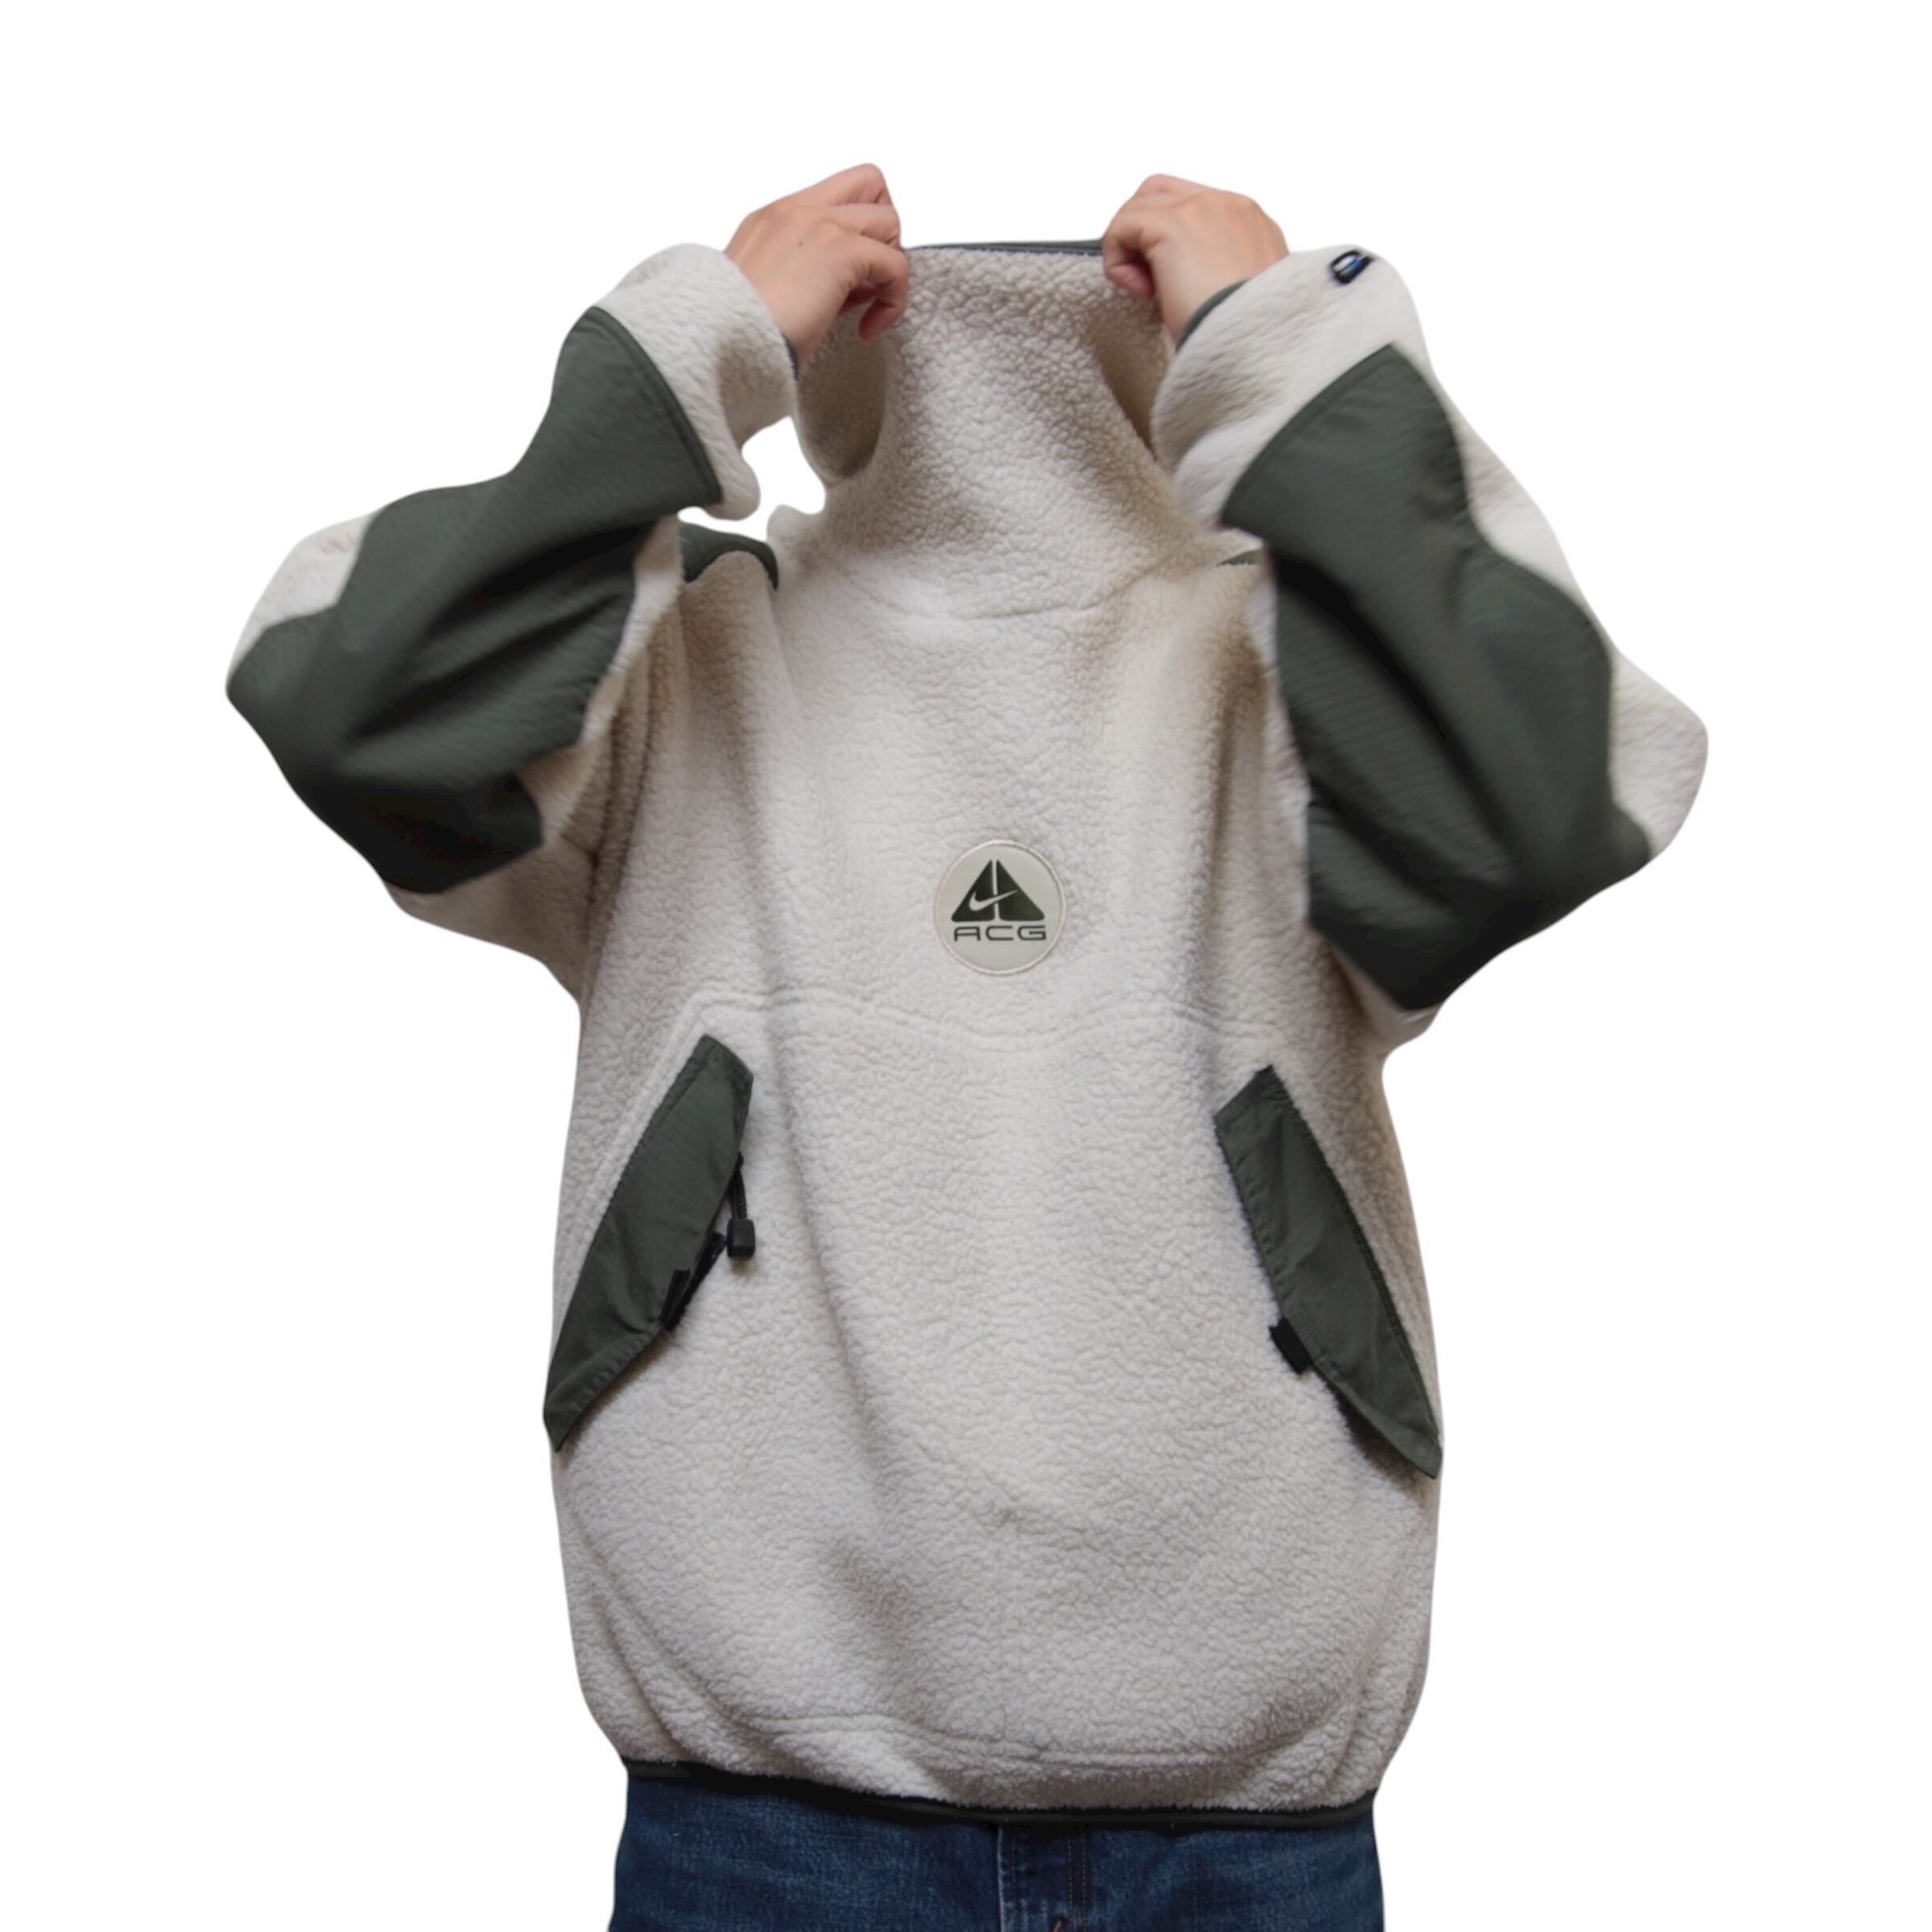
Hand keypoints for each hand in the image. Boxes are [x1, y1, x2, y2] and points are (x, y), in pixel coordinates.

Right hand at [724, 163, 908, 364]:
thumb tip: (841, 290)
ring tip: (865, 307)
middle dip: (883, 231)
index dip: (855, 230)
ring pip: (890, 220)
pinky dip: (894, 302)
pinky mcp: (841, 251)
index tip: (843, 282)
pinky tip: (868, 330)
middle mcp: (796, 210)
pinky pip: (896, 266)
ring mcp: (819, 224)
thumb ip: (797, 273)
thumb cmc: (735, 332)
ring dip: (889, 267)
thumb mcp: (761, 289)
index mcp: (774, 217)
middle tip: (868, 278)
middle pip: (871, 183)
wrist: (718, 340)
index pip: (835, 195)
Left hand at [1099, 175, 1288, 344]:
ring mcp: (1202, 208)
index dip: (1168, 242)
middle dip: (1141, 231)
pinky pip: (1122, 226)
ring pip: (1137, 205)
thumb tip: (1184, 272)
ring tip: (1147, 292)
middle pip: (1159, 192)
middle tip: (1148, 281)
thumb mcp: (1241, 294)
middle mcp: (1229, 205)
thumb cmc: (1249, 336)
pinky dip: (1119, 262)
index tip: (1178, 286)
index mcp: (1249, 222)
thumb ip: (1220, 268)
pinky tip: (1143, 294)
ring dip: (1129, 249)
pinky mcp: (1172, 226)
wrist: (1256, 346)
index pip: (1191, 206)